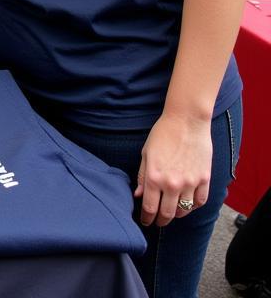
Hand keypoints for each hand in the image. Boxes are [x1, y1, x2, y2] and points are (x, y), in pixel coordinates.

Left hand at [134, 112, 212, 226]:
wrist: (186, 121)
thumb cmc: (162, 134)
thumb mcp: (146, 153)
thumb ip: (142, 176)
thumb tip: (139, 195)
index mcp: (155, 177)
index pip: (150, 208)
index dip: (147, 218)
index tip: (146, 222)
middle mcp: (172, 184)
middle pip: (167, 214)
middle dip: (161, 220)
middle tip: (158, 221)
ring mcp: (190, 183)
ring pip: (184, 211)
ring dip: (177, 214)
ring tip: (172, 212)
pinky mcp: (204, 180)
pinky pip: (200, 202)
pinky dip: (193, 206)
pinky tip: (187, 204)